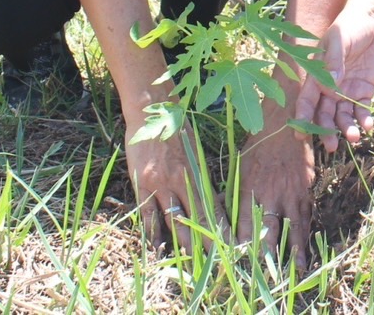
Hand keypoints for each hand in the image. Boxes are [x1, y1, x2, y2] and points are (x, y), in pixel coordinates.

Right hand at [125, 116, 210, 252]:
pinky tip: (158, 247)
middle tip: (217, 264)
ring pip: (174, 220)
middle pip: (197, 219)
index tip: (232, 248)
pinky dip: (153, 232)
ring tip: (192, 264)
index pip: (213, 208)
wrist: (151, 110)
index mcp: (198, 172)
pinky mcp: (141, 184)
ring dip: (184, 244)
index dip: (222, 229)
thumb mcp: (196, 152)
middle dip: (207, 243)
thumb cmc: (177, 130)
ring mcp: (159, 183)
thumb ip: (202, 178)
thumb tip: (213, 204)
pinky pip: (148, 213)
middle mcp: (181, 180)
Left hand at [235, 111, 314, 267]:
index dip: (244, 246)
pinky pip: (306, 216)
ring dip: (294, 250)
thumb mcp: (239, 170)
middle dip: (269, 255)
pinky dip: (306, 234)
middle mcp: (271, 194)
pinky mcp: (305, 190)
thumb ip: (234, 196)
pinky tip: (306, 248)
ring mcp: (291, 193)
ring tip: (298, 269)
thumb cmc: (255, 147)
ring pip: (292, 227)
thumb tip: (224, 218)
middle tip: (268, 275)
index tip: (242, 263)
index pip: (246, 225)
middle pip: (270, 231)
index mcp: (250, 189)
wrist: (285, 123)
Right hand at [295, 8, 373, 152]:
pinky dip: (365, 119)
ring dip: (347, 129)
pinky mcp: (365, 90)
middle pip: (325, 114)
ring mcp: (348, 91)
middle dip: (325, 131)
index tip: (301, 135)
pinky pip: (363, 109)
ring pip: (344, 116)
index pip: (307, 101)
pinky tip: (368, 126)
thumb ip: (333, 61)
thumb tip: (330, 85)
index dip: (303, 118)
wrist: (372, 21)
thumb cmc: (348, 26)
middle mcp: (330, 88)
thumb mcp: (338, 39)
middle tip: (330, 146)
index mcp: (317, 76)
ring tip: (353, 138)